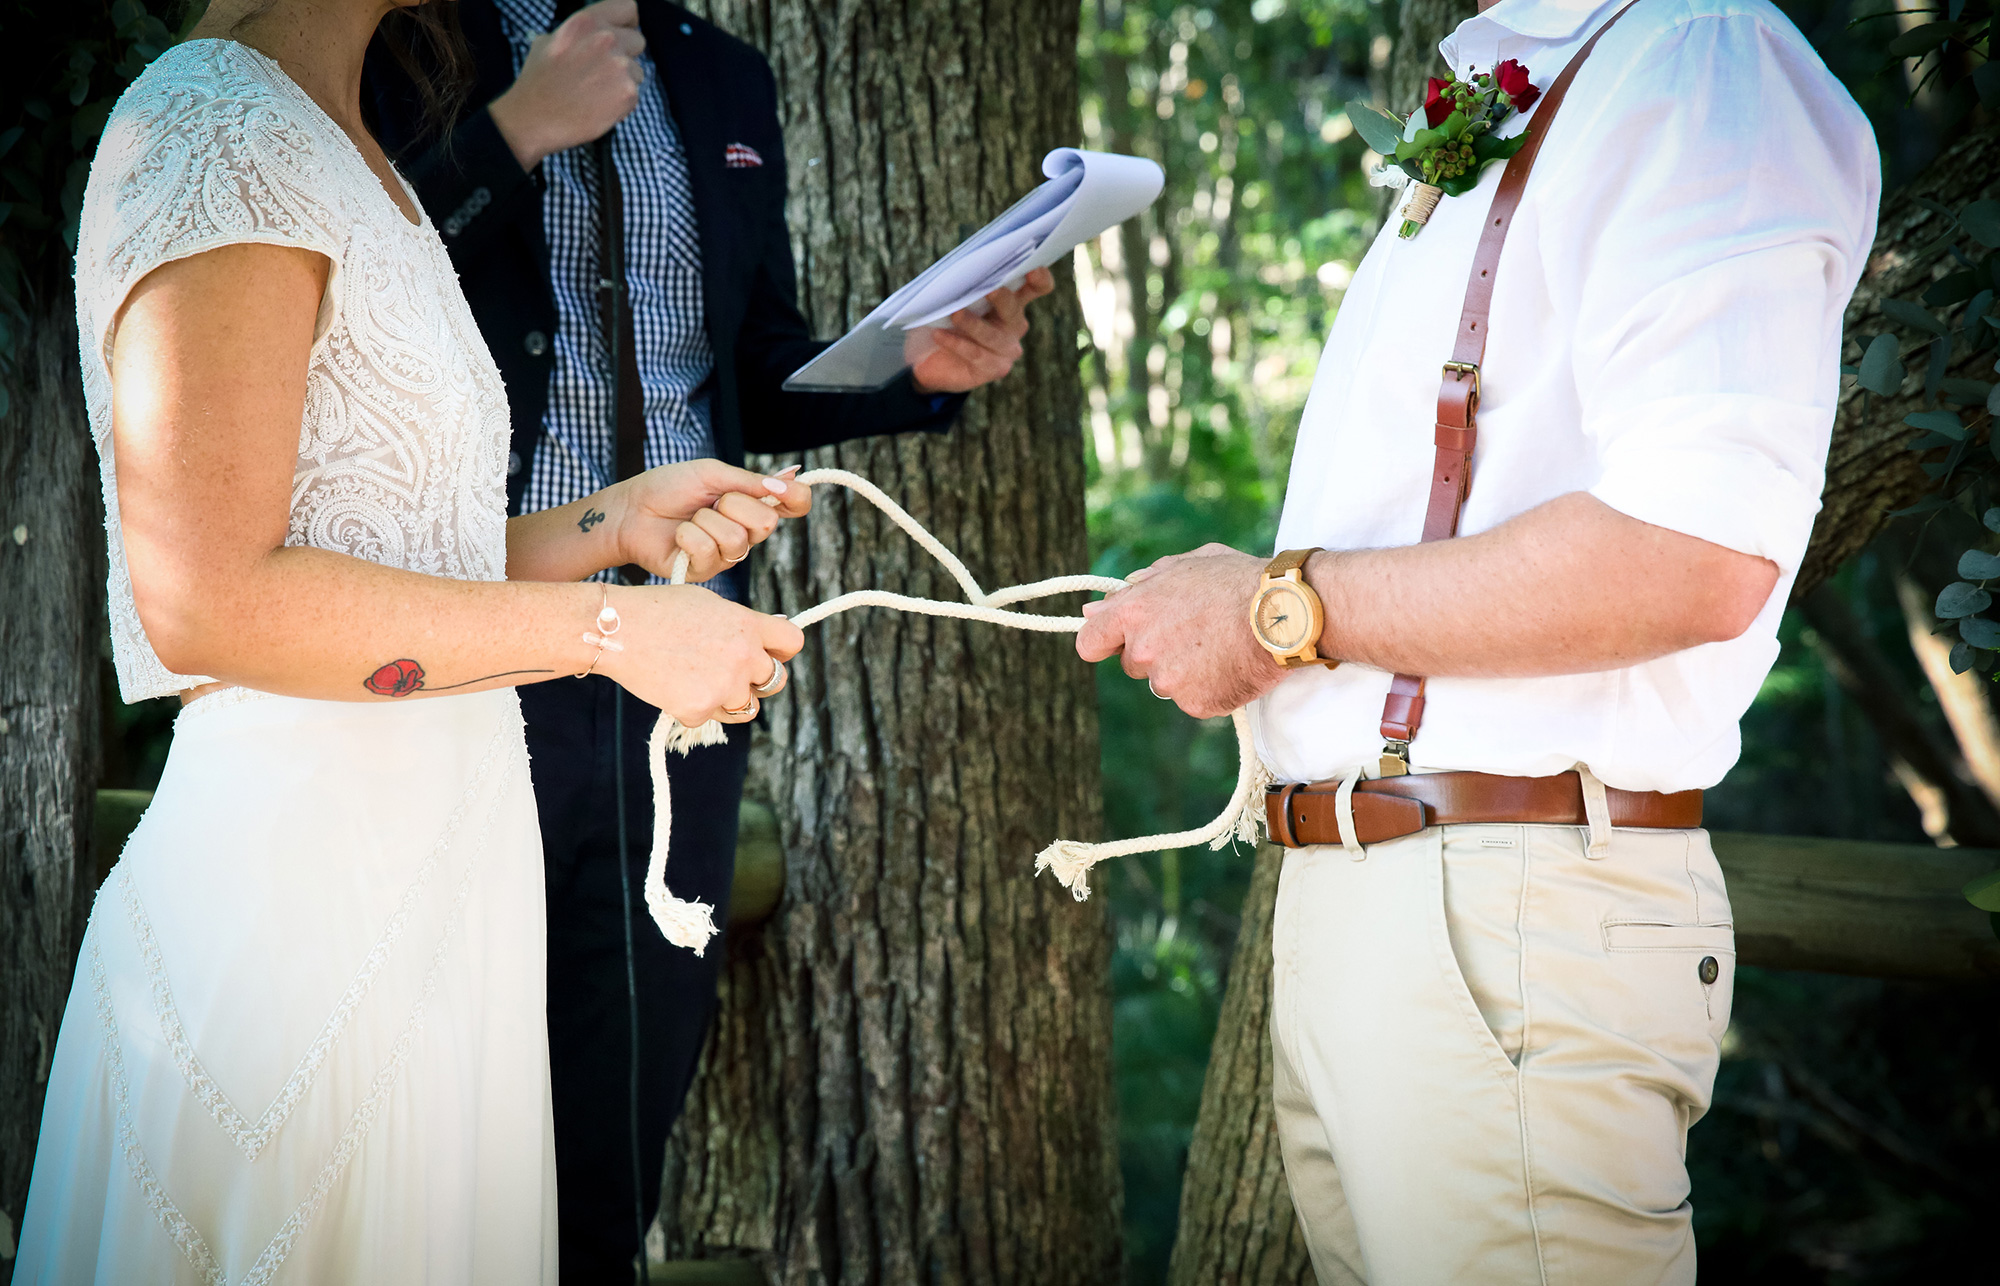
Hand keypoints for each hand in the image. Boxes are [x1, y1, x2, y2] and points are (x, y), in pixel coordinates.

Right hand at [487, 0, 644, 171]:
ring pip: (637, 71)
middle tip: (603, 71)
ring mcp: (620, 67)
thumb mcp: (549, 41)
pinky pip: (635, 94)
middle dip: (625, 55)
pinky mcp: (628, 93)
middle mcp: (606, 39)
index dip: (627, 22)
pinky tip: (598, 106)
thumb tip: (593, 33)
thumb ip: (578, 34)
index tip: (625, 32)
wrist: (534, 119)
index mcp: (586, 22)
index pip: (627, 8)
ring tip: (595, 92)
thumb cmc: (538, 82)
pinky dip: (621, 102)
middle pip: (637, 41)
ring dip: (623, 81)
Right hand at [599, 585, 803, 726]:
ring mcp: (724, 686)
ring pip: (746, 707)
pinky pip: (708, 717)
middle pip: (775, 680)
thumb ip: (741, 624)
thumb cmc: (658, 610)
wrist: (616, 629)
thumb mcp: (709, 604)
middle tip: (727, 671)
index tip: (769, 653)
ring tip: (696, 678)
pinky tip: (671, 685)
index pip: (793, 643)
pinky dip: (692, 707)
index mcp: (748, 625)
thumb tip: (767, 637)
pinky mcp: (699, 709)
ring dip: (729, 699)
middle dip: (757, 679)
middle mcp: (744, 656)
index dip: (782, 650)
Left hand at [608, 460, 812, 580]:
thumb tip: (792, 478)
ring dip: (705, 521)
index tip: (782, 491)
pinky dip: (688, 536)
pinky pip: (710, 551)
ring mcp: (728, 555)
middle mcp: (746, 532)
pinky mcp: (706, 572)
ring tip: (689, 519)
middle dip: (734, 504)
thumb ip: (750, 481)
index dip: (797, 498)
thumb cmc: (667, 488)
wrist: (630, 510)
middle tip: (711, 502)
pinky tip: (679, 536)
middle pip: (767, 522)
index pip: (795, 504)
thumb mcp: (711, 474)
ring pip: (737, 539)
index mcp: (752, 504)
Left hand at [907, 267, 1055, 394]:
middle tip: (988, 290)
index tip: (1032, 269)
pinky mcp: (995, 369)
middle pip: (1014, 310)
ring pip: (993, 336)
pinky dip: (956, 344)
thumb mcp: (953, 298)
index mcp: (1012, 300)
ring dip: (973, 324)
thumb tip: (961, 273)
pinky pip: (976, 355)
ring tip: (954, 314)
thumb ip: (964, 285)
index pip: (1037, 287)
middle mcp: (1014, 324)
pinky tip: (939, 335)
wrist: (932, 359)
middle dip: (1002, 298)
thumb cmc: (945, 319)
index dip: (1040, 279)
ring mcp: (1007, 349)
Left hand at [1076, 543, 1287, 718]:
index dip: (1102, 642)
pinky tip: (1232, 665)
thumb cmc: (1237, 581)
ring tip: (1219, 646)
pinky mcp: (1196, 703)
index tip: (1112, 643)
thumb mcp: (1185, 566)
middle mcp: (1144, 650)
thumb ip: (1138, 587)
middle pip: (1132, 665)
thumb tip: (1095, 608)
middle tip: (1194, 633)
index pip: (1089, 642)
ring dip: (1184, 671)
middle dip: (1155, 652)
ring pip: (1165, 683)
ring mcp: (1169, 681)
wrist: (1283, 612)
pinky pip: (1194, 699)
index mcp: (1134, 612)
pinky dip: (1210, 688)